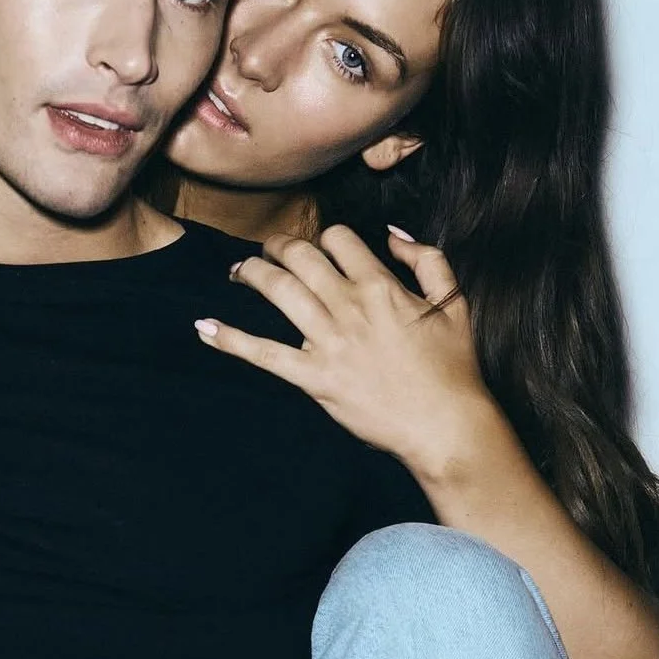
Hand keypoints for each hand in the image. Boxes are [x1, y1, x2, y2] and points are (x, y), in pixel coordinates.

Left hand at [195, 225, 489, 476]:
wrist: (444, 423)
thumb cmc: (452, 367)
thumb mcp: (454, 301)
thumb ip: (427, 259)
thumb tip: (393, 235)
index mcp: (381, 285)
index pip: (338, 239)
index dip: (324, 238)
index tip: (319, 249)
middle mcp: (349, 306)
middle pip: (300, 255)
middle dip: (278, 246)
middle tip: (269, 251)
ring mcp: (328, 341)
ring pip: (278, 290)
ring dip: (251, 273)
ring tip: (238, 271)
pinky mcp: (313, 377)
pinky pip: (263, 353)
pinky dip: (230, 339)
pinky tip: (204, 327)